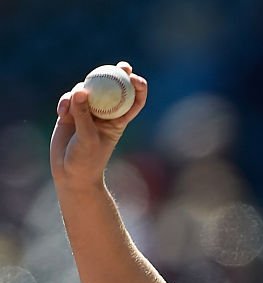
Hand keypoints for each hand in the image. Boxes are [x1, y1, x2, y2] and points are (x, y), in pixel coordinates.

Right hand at [50, 61, 147, 189]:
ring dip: (79, 92)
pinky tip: (61, 113)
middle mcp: (105, 114)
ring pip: (87, 89)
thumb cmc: (86, 160)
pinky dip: (65, 102)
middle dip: (119, 74)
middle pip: (113, 88)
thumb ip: (84, 115)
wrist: (69, 172)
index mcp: (118, 121)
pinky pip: (69, 98)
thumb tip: (82, 90)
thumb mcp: (87, 138)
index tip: (135, 79)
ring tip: (70, 108)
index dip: (137, 88)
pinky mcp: (71, 112)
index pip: (133, 102)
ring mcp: (87, 111)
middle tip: (121, 66)